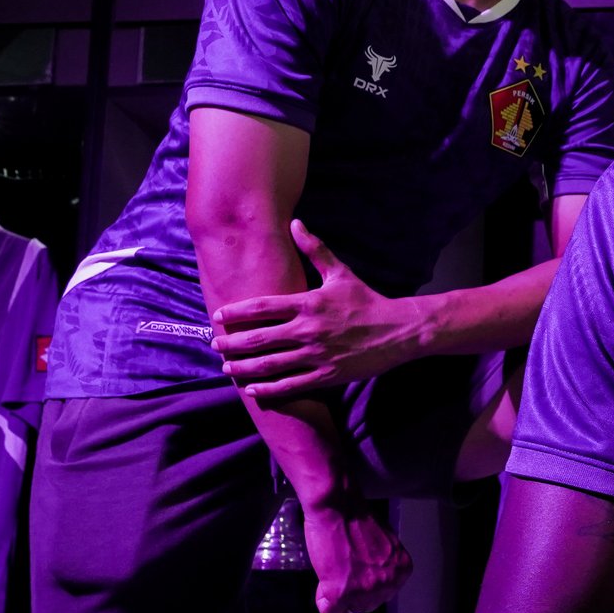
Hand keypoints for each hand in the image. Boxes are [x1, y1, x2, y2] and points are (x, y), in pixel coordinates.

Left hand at [212, 221, 430, 402]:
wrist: (399, 331)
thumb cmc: (367, 300)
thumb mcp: (340, 273)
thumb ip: (314, 250)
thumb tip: (294, 223)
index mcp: (309, 303)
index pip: (263, 307)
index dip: (237, 312)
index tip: (218, 316)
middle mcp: (309, 330)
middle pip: (260, 338)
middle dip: (232, 343)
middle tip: (214, 345)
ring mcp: (317, 355)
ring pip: (271, 364)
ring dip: (244, 367)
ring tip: (226, 368)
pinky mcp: (327, 375)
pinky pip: (292, 384)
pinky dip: (269, 388)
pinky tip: (252, 389)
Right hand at [301, 495, 409, 612]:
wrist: (337, 507)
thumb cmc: (356, 519)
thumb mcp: (384, 546)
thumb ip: (383, 568)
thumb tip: (371, 586)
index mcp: (402, 571)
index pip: (384, 595)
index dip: (365, 586)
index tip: (356, 573)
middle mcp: (388, 584)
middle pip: (367, 606)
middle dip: (353, 594)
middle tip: (342, 573)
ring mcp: (365, 590)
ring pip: (349, 612)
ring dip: (337, 597)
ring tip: (332, 573)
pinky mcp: (341, 593)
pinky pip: (329, 611)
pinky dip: (322, 600)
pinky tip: (323, 582)